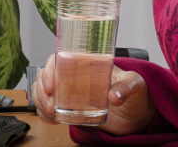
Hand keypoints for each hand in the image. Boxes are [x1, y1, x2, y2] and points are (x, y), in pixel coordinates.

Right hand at [31, 53, 156, 135]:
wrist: (137, 115)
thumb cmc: (136, 93)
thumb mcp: (135, 84)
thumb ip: (127, 86)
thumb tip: (114, 95)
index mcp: (87, 64)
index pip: (59, 59)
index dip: (50, 69)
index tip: (50, 85)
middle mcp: (74, 76)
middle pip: (46, 75)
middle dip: (41, 90)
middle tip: (51, 105)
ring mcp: (70, 92)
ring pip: (42, 90)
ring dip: (40, 101)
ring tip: (51, 113)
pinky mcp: (70, 108)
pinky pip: (48, 107)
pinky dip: (44, 113)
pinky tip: (52, 119)